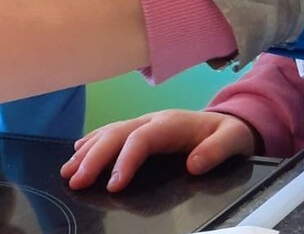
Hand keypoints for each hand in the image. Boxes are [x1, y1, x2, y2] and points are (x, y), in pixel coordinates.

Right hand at [60, 110, 257, 191]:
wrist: (230, 122)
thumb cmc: (229, 133)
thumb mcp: (233, 140)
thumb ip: (216, 150)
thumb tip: (194, 164)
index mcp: (173, 123)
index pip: (142, 138)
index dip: (125, 160)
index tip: (113, 185)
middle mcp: (155, 120)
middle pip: (119, 133)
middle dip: (95, 156)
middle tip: (76, 181)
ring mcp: (146, 123)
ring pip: (111, 131)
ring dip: (88, 150)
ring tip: (68, 171)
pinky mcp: (142, 129)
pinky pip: (113, 131)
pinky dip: (93, 141)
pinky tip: (77, 152)